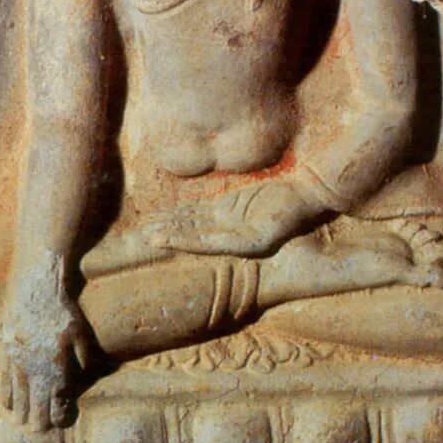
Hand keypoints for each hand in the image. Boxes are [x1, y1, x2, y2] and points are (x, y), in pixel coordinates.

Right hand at [0, 255, 90, 430]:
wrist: (35, 282)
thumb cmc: (64, 307)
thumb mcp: (82, 334)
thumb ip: (85, 360)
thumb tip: (91, 379)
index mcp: (55, 366)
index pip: (56, 405)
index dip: (60, 416)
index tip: (63, 419)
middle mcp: (32, 368)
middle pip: (34, 409)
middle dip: (40, 421)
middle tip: (42, 428)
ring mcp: (14, 360)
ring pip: (16, 399)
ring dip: (22, 412)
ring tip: (25, 422)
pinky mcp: (2, 349)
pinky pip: (2, 382)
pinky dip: (7, 395)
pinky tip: (10, 403)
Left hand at [141, 179, 317, 257]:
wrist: (303, 197)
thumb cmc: (290, 215)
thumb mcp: (269, 231)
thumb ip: (246, 240)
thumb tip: (220, 244)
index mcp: (235, 245)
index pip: (200, 244)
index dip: (177, 241)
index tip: (156, 241)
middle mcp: (226, 236)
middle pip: (190, 235)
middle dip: (165, 235)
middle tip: (139, 237)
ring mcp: (225, 221)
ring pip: (190, 222)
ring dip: (168, 223)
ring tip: (145, 226)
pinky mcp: (226, 207)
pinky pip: (198, 210)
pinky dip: (181, 212)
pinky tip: (165, 214)